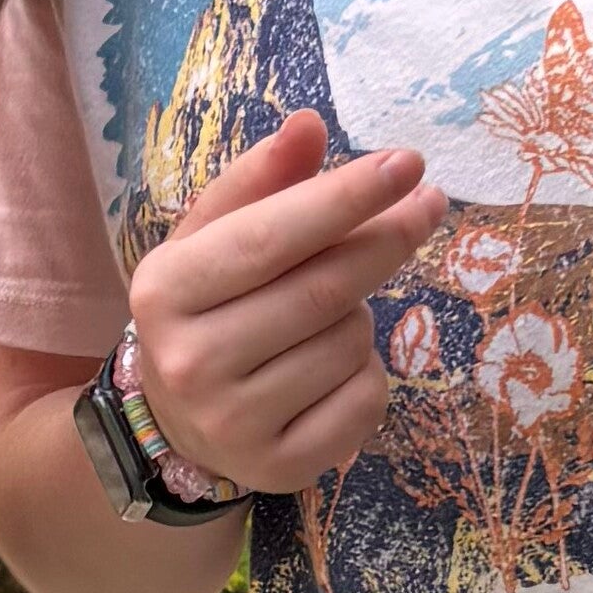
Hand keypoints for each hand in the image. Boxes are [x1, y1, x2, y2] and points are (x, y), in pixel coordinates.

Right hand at [127, 109, 432, 496]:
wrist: (178, 422)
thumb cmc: (208, 309)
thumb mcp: (213, 238)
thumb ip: (260, 181)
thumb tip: (308, 124)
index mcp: (165, 290)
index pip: (269, 237)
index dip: (344, 198)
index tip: (406, 163)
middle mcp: (190, 361)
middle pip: (322, 290)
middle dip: (385, 239)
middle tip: (427, 203)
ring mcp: (232, 423)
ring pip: (350, 343)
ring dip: (362, 314)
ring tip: (330, 314)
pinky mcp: (278, 468)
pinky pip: (364, 399)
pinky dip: (367, 372)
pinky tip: (334, 367)